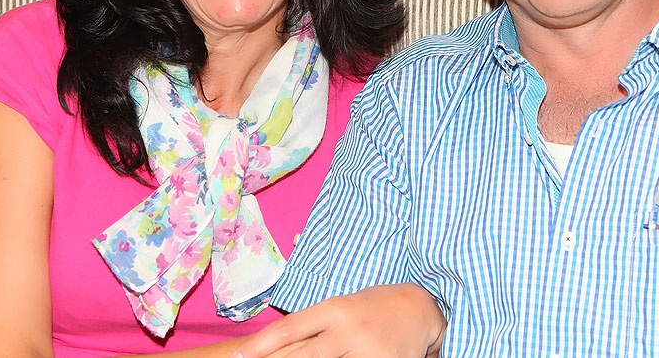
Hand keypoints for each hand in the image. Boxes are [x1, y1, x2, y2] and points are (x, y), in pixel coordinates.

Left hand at [231, 284, 445, 357]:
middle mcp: (349, 329)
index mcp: (335, 309)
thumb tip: (277, 345)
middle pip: (303, 355)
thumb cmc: (374, 307)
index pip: (289, 329)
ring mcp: (368, 350)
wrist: (422, 309)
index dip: (260, 345)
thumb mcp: (343, 307)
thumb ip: (316, 325)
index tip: (236, 357)